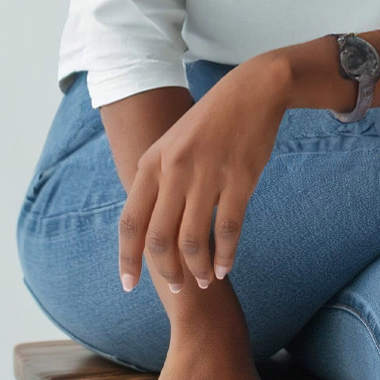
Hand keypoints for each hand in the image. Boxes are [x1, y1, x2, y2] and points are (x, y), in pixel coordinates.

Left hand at [118, 56, 289, 292]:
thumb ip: (157, 181)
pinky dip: (225, 255)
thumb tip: (146, 228)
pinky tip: (225, 267)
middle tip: (178, 288)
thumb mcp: (171, 145)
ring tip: (203, 280)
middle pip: (159, 238)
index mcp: (152, 163)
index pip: (130, 221)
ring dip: (196, 268)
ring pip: (192, 239)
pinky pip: (228, 229)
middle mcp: (174, 170)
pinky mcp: (238, 179)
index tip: (130, 285)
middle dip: (166, 271)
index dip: (127, 258)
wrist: (251, 92)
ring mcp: (206, 174)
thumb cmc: (209, 123)